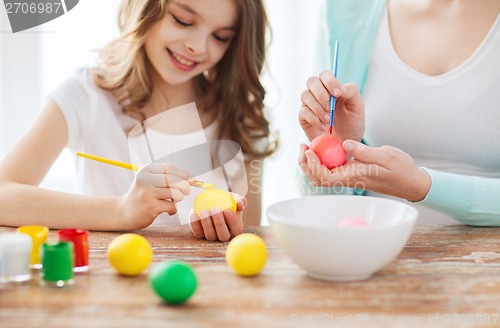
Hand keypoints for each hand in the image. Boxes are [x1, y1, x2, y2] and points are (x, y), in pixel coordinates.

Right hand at [117, 163, 190, 229]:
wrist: (124, 212)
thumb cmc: (143, 195)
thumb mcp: (151, 181)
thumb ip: (169, 177)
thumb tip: (191, 179)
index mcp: (146, 170)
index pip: (170, 168)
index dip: (184, 173)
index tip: (191, 179)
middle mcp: (145, 179)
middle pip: (174, 180)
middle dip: (185, 186)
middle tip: (186, 192)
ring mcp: (147, 193)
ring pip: (175, 193)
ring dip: (178, 198)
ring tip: (172, 201)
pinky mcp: (150, 207)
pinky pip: (172, 206)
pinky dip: (173, 209)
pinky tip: (167, 210)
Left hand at [189, 193, 246, 241]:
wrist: (210, 202)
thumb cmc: (225, 200)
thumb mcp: (233, 198)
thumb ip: (239, 200)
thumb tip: (240, 204)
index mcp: (235, 228)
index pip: (237, 230)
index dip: (233, 222)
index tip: (228, 210)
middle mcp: (224, 235)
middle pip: (223, 236)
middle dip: (220, 223)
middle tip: (215, 209)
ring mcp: (212, 236)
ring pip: (210, 236)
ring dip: (207, 224)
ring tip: (204, 211)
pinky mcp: (200, 235)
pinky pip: (198, 233)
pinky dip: (195, 225)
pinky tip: (194, 215)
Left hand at [298, 140, 431, 201]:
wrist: (411, 182)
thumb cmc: (401, 169)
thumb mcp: (385, 155)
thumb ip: (363, 151)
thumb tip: (344, 144)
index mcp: (354, 176)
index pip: (325, 177)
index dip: (313, 165)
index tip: (309, 150)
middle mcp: (348, 180)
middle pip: (318, 179)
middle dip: (305, 165)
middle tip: (303, 146)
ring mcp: (348, 178)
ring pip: (321, 176)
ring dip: (310, 164)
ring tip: (308, 147)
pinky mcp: (350, 174)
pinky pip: (330, 171)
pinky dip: (321, 161)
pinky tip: (321, 148)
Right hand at [299, 71, 364, 141]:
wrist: (345, 144)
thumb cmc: (352, 124)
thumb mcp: (357, 107)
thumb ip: (351, 92)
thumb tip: (340, 88)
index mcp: (331, 88)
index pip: (325, 75)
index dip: (330, 81)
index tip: (338, 93)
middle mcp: (318, 94)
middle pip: (311, 81)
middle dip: (320, 93)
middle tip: (329, 106)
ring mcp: (309, 105)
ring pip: (305, 95)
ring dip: (318, 108)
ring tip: (329, 120)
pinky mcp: (303, 118)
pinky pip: (303, 112)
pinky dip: (314, 119)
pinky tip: (323, 127)